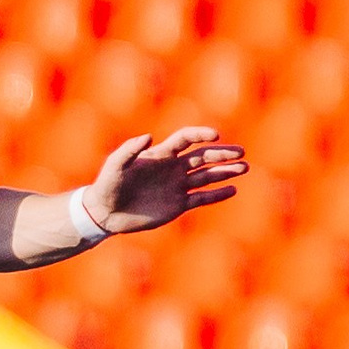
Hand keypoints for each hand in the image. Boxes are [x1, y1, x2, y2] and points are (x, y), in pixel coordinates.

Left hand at [84, 127, 246, 236]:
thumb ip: (129, 150)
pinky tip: (233, 190)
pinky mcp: (178, 205)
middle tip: (241, 153)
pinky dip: (217, 194)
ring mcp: (177, 186)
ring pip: (207, 176)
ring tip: (244, 168)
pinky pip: (202, 198)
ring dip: (225, 172)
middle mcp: (173, 168)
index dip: (200, 135)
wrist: (105, 212)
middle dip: (222, 154)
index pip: (186, 139)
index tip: (215, 136)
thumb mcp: (114, 165)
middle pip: (203, 157)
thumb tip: (150, 137)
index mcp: (161, 154)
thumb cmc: (107, 185)